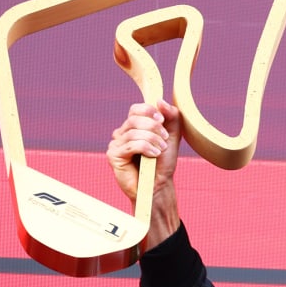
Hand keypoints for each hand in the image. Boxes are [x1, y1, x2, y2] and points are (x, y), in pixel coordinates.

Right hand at [107, 99, 181, 249]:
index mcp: (133, 127)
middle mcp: (122, 133)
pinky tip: (153, 156)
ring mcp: (116, 144)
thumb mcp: (172, 137)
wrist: (158, 185)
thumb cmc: (163, 163)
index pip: (136, 109)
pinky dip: (145, 148)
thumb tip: (160, 101)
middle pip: (134, 118)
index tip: (162, 121)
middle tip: (165, 140)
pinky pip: (130, 144)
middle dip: (154, 127)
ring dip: (152, 140)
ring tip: (161, 150)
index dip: (149, 111)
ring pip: (133, 131)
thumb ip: (171, 117)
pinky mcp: (113, 156)